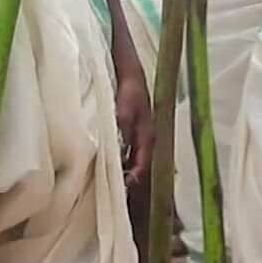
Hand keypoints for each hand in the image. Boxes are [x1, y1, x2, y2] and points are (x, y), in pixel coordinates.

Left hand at [114, 70, 152, 186]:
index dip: (133, 176)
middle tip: (116, 189)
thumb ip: (123, 132)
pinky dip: (124, 157)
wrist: (131, 73)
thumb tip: (119, 152)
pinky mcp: (136, 128)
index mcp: (148, 135)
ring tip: (114, 179)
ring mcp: (143, 133)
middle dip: (130, 176)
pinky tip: (113, 160)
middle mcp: (148, 137)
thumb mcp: (124, 112)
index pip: (143, 163)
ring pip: (136, 157)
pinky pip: (131, 149)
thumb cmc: (129, 91)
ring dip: (127, 167)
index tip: (123, 186)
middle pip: (140, 163)